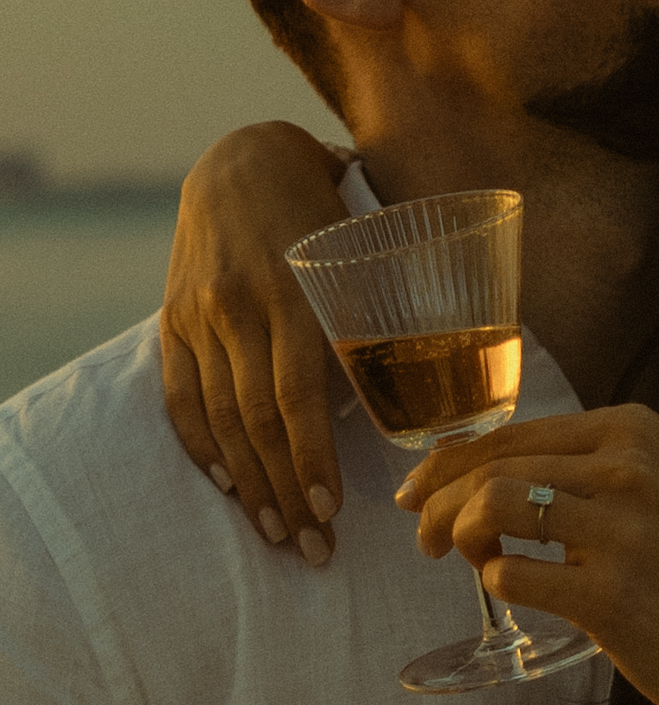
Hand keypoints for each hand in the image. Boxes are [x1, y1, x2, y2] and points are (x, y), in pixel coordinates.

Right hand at [160, 122, 349, 565]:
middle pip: (257, 425)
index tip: (331, 510)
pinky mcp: (173, 320)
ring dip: (249, 487)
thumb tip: (440, 385)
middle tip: (314, 548)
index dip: (311, 462)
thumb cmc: (326, 208)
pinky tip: (227, 485)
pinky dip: (202, 448)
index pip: (296, 400)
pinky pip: (181, 397)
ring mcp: (198, 316)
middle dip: (287, 494)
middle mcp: (238, 310)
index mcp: (293, 295)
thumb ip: (385, 316)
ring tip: (277, 533)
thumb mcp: (363, 252)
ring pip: (220, 421)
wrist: (242, 156)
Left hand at [399, 405, 658, 704]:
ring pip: (490, 506)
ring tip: (467, 562)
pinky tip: (511, 588)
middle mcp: (631, 468)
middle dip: (437, 504)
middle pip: (492, 468)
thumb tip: (462, 473)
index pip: (512, 434)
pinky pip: (509, 573)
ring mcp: (623, 530)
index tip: (416, 492)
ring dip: (458, 535)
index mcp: (635, 430)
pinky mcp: (610, 595)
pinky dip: (493, 580)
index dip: (447, 463)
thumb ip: (572, 472)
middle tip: (427, 540)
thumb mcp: (644, 493)